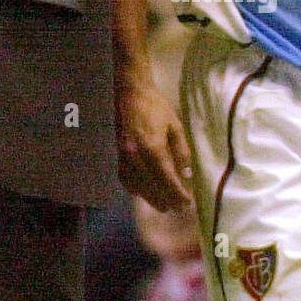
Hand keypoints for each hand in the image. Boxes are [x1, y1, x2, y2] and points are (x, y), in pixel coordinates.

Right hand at [116, 79, 192, 211]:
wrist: (128, 91)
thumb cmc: (154, 106)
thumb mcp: (174, 125)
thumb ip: (181, 151)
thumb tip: (186, 174)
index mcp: (152, 147)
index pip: (167, 179)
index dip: (178, 193)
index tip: (187, 203)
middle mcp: (135, 156)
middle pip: (151, 187)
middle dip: (165, 199)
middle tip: (176, 209)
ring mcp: (122, 157)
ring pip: (136, 186)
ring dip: (149, 198)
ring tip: (162, 205)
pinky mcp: (113, 155)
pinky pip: (124, 178)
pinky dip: (135, 189)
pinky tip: (143, 192)